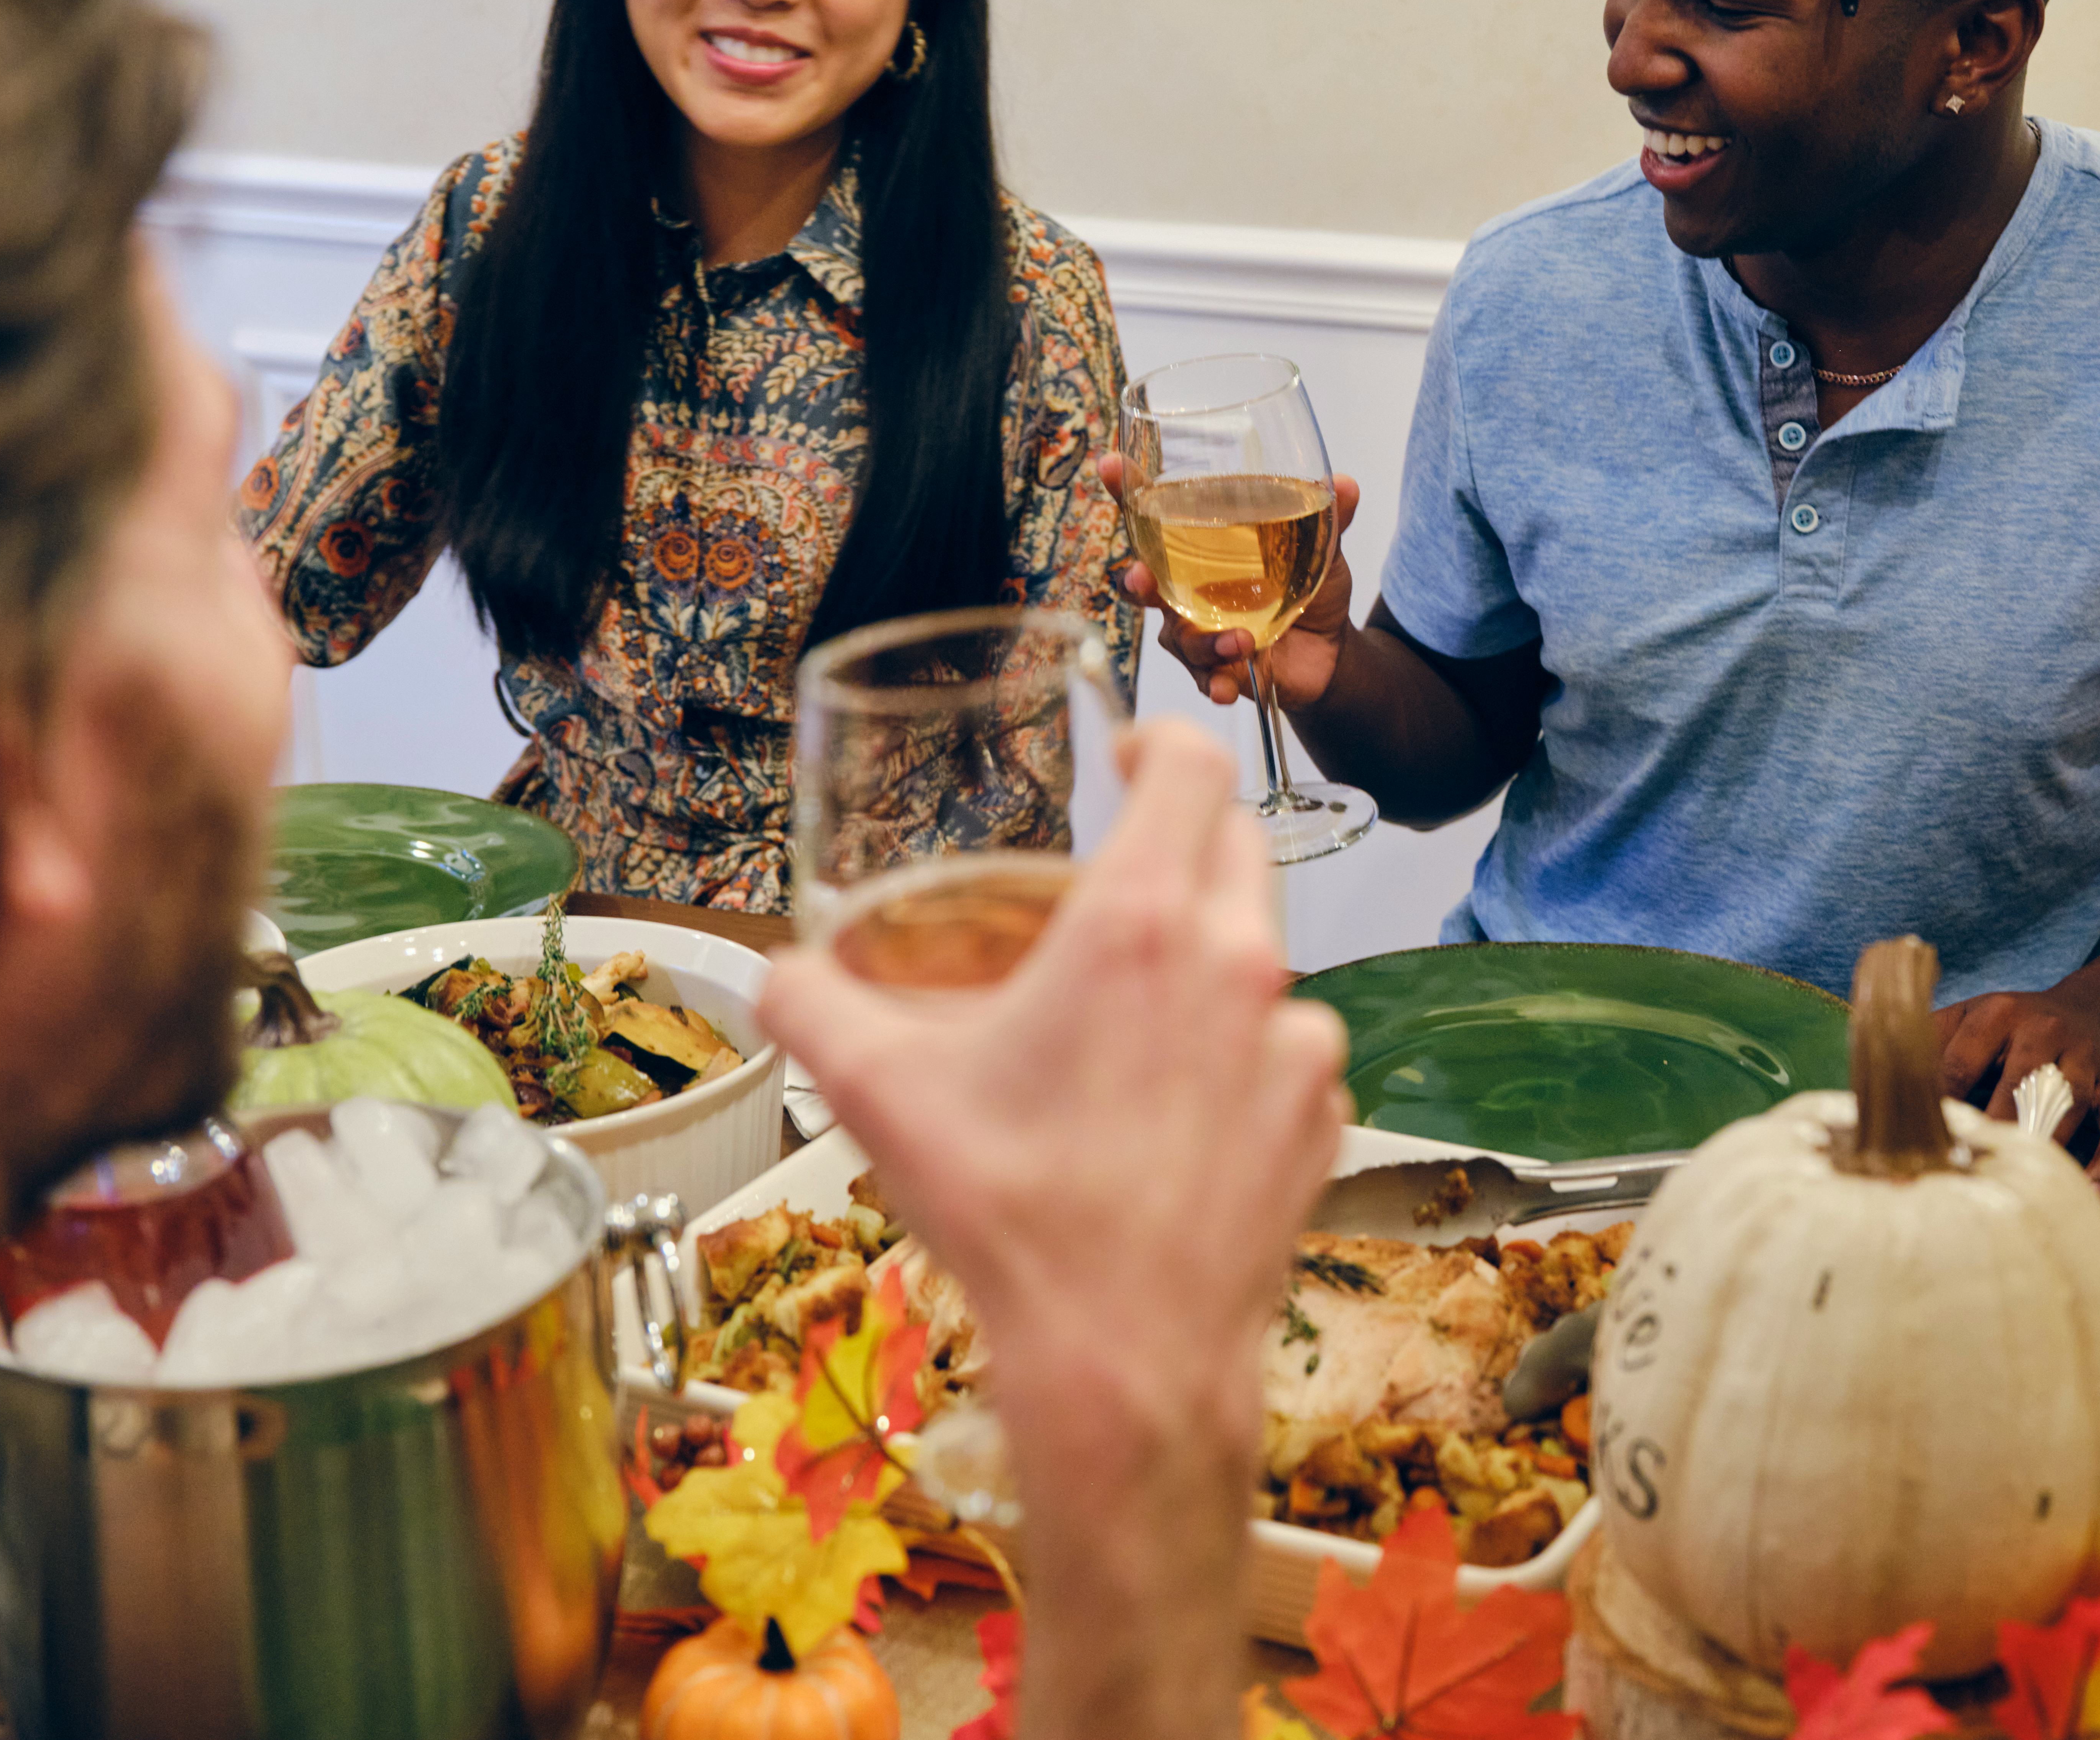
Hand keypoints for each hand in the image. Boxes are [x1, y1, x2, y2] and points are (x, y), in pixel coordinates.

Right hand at [755, 718, 1344, 1435]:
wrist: (1123, 1361)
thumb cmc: (1011, 1216)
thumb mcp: (876, 1094)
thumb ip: (810, 1007)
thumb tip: (776, 975)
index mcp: (1141, 925)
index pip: (1189, 762)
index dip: (1156, 738)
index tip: (1124, 758)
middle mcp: (1239, 963)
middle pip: (1234, 845)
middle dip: (1180, 841)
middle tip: (1117, 883)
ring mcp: (1298, 1041)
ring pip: (1260, 955)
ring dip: (1206, 964)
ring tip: (1133, 1025)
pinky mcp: (1323, 1113)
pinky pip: (1288, 1048)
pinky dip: (1241, 1056)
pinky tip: (1179, 1109)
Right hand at [1096, 455, 1360, 708]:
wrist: (1331, 654)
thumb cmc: (1309, 590)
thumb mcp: (1321, 552)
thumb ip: (1327, 521)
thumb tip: (1348, 484)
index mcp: (1202, 550)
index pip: (1155, 517)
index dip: (1127, 492)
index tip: (1109, 465)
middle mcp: (1188, 590)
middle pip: (1144, 583)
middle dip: (1137, 581)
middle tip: (1142, 580)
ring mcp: (1198, 632)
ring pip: (1176, 637)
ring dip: (1202, 640)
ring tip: (1240, 641)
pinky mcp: (1217, 669)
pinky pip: (1203, 679)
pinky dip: (1213, 682)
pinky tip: (1226, 687)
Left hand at [1933, 988, 2099, 1193]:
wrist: (2095, 1012)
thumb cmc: (2014, 1027)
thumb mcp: (1968, 1017)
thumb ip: (1928, 1042)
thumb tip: (1875, 1084)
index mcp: (1998, 1013)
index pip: (1960, 1062)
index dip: (1940, 1105)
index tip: (1921, 1142)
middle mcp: (2047, 1030)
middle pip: (2015, 1085)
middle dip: (1991, 1129)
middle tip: (1965, 1169)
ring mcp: (2088, 1060)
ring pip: (2068, 1107)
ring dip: (2044, 1146)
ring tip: (2019, 1184)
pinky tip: (2087, 1189)